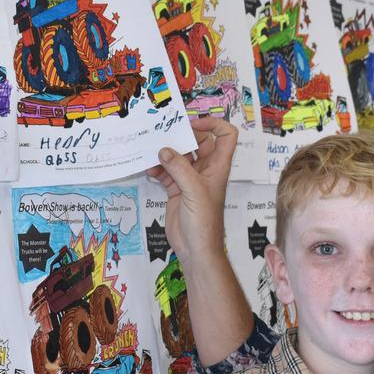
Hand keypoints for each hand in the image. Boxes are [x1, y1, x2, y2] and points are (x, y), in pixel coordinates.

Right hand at [148, 117, 236, 258]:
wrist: (195, 248)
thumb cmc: (204, 222)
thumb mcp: (193, 191)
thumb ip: (179, 168)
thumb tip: (164, 151)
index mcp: (218, 166)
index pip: (226, 136)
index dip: (213, 124)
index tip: (193, 124)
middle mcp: (205, 170)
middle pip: (198, 142)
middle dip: (182, 135)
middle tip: (164, 133)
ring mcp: (190, 179)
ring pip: (179, 156)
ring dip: (166, 152)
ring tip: (151, 150)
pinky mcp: (176, 189)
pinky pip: (166, 171)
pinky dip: (157, 168)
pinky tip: (148, 169)